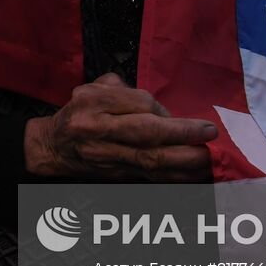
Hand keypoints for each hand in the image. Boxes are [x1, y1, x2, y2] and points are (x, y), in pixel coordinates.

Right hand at [24, 73, 217, 180]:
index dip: (167, 112)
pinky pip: (150, 177)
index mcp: (93, 102)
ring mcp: (106, 156)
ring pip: (151, 161)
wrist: (55, 146)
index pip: (138, 104)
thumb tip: (166, 112)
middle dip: (182, 136)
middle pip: (146, 135)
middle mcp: (97, 129)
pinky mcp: (116, 175)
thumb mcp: (97, 88)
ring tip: (211, 160)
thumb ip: (130, 92)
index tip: (189, 117)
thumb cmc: (81, 111)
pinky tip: (196, 177)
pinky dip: (176, 177)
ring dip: (185, 163)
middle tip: (211, 137)